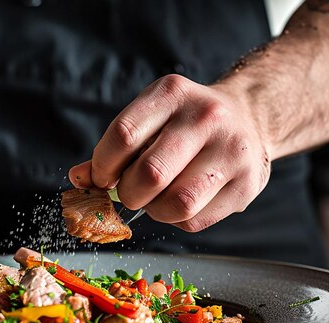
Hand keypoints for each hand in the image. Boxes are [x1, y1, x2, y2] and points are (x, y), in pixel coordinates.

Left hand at [69, 74, 271, 231]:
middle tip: (131, 192)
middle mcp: (206, 118)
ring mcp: (231, 152)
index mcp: (172, 94)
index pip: (123, 135)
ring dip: (155, 211)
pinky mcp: (247, 185)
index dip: (103, 166)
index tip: (102, 178)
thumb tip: (80, 179)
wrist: (248, 118)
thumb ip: (113, 149)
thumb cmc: (184, 124)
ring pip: (176, 203)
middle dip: (129, 194)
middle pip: (150, 174)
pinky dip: (177, 220)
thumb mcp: (150, 119)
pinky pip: (195, 221)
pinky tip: (182, 202)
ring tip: (157, 198)